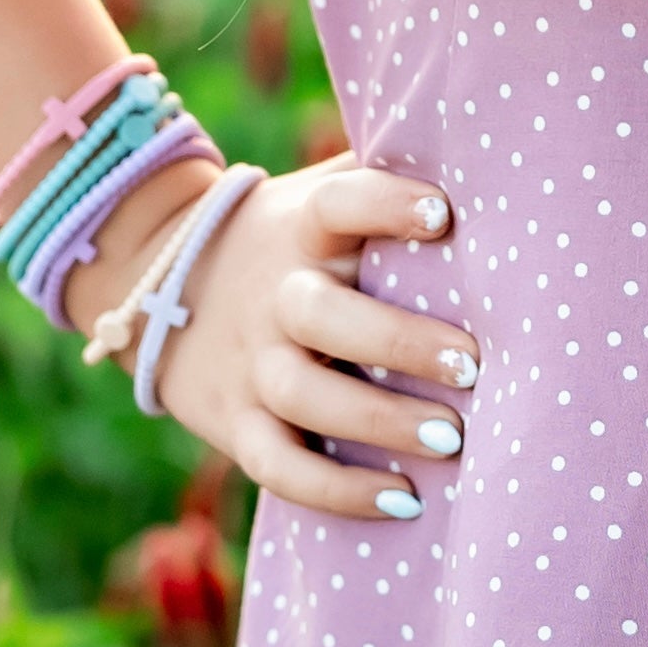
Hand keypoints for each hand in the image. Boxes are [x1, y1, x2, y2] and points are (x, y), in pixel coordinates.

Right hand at [134, 160, 475, 522]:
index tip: (444, 214)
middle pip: (324, 315)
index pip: (339, 205)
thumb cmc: (292, 237)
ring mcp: (250, 364)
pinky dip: (337, 491)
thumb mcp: (319, 195)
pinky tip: (405, 498)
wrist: (159, 282)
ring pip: (307, 397)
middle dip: (400, 341)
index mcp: (303, 228)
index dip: (386, 204)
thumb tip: (488, 148)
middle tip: (475, 363)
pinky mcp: (237, 425)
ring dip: (381, 421)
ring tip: (455, 437)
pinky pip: (280, 467)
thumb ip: (385, 176)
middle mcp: (275, 295)